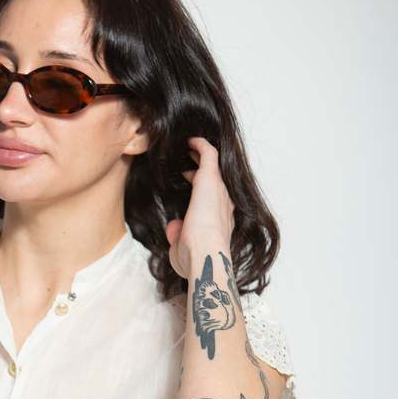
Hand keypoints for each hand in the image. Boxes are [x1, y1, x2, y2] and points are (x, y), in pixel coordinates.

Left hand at [164, 136, 234, 280]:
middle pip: (215, 179)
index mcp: (220, 220)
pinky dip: (199, 145)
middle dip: (201, 170)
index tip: (188, 181)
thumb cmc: (195, 258)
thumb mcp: (181, 248)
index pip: (212, 199)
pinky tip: (189, 140)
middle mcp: (224, 202)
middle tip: (186, 164)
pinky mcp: (211, 178)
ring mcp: (219, 189)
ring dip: (200, 155)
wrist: (205, 254)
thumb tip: (173, 228)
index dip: (200, 190)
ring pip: (213, 164)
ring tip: (187, 148)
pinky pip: (208, 153)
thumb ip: (178, 236)